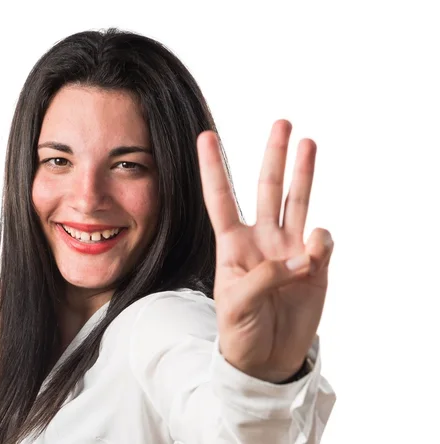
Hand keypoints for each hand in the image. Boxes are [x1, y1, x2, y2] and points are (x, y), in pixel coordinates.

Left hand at [197, 120, 333, 382]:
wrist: (266, 359)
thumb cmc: (239, 331)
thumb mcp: (235, 305)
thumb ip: (263, 278)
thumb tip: (300, 258)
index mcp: (232, 244)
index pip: (220, 198)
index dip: (214, 168)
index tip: (206, 136)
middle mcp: (262, 240)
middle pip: (268, 189)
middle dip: (273, 156)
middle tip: (281, 123)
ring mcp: (289, 250)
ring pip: (298, 202)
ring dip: (304, 173)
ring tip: (308, 142)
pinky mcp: (314, 266)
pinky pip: (322, 242)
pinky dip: (321, 243)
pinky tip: (314, 253)